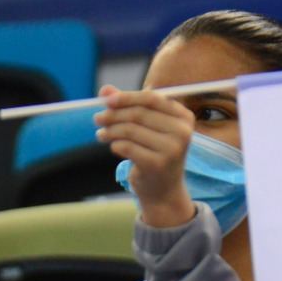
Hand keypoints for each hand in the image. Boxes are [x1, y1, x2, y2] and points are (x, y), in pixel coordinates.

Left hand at [95, 85, 195, 227]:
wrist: (163, 190)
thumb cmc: (154, 153)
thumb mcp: (146, 128)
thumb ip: (127, 106)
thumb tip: (104, 90)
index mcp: (183, 117)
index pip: (152, 98)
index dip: (126, 97)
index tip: (106, 100)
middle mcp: (182, 131)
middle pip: (138, 114)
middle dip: (114, 114)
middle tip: (97, 119)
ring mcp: (171, 149)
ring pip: (130, 130)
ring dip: (110, 131)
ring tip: (101, 134)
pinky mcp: (156, 164)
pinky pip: (126, 147)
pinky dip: (115, 145)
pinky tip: (112, 147)